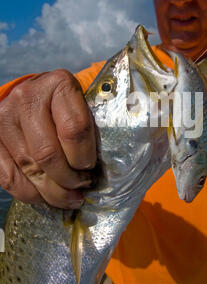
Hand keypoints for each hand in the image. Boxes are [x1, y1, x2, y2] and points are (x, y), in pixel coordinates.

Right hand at [0, 70, 96, 208]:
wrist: (32, 96)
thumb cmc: (67, 106)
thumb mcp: (85, 103)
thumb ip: (97, 124)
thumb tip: (119, 159)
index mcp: (58, 84)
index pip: (75, 130)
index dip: (85, 157)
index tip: (92, 168)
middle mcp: (27, 97)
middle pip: (49, 153)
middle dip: (69, 180)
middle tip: (82, 187)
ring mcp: (4, 118)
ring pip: (30, 168)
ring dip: (53, 192)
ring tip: (70, 198)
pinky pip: (9, 178)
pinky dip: (31, 194)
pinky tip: (46, 197)